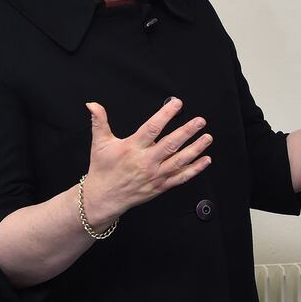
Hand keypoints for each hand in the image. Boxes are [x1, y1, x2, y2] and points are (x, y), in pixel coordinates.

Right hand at [82, 98, 212, 226]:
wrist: (103, 198)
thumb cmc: (102, 169)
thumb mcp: (99, 143)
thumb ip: (99, 122)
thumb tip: (92, 104)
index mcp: (132, 148)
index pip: (152, 128)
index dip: (166, 115)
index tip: (177, 104)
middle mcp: (146, 162)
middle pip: (170, 144)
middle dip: (187, 131)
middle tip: (200, 121)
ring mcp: (155, 175)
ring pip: (179, 161)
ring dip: (196, 149)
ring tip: (208, 137)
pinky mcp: (161, 186)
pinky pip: (181, 177)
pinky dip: (195, 169)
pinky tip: (206, 160)